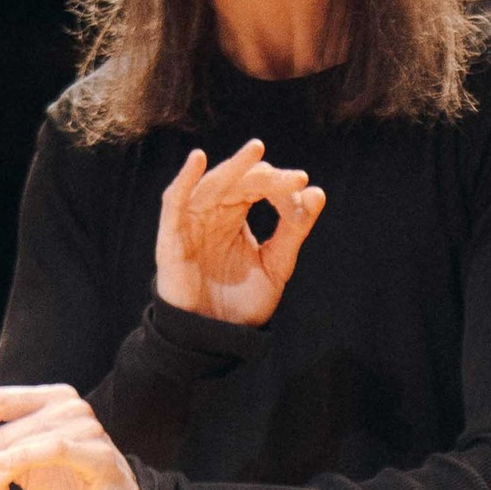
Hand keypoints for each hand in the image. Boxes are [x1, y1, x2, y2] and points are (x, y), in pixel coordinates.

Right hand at [155, 138, 324, 324]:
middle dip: (268, 177)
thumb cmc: (240, 304)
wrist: (213, 339)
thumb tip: (318, 193)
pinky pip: (175, 201)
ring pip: (212, 184)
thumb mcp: (276, 264)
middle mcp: (214, 212)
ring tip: (257, 150)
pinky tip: (198, 160)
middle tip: (295, 179)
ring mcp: (191, 221)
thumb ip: (294, 230)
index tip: (305, 192)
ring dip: (234, 167)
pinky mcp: (172, 236)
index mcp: (236, 214)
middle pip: (240, 181)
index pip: (259, 186)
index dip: (283, 187)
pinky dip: (184, 179)